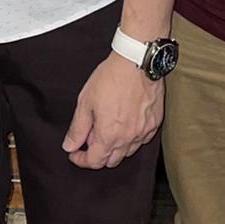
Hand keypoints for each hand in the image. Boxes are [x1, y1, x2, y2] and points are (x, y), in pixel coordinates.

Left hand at [62, 53, 163, 169]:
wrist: (137, 61)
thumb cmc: (111, 78)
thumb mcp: (86, 102)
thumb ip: (77, 128)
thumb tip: (70, 146)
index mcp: (109, 135)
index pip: (95, 161)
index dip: (81, 160)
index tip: (75, 153)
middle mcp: (128, 138)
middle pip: (111, 161)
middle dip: (98, 154)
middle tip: (90, 137)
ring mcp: (144, 132)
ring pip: (128, 152)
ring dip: (115, 147)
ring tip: (107, 128)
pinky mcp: (155, 123)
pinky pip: (141, 140)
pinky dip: (131, 138)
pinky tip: (124, 124)